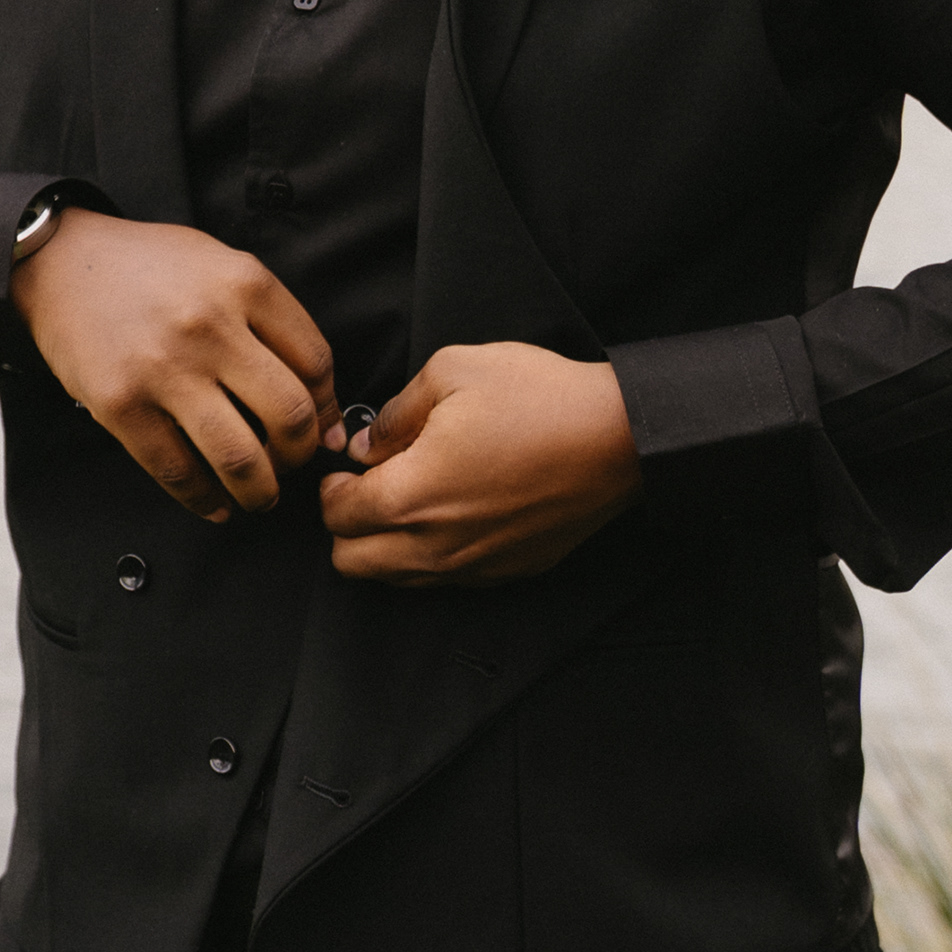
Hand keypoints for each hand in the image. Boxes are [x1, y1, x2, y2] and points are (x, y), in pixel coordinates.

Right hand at [10, 211, 342, 520]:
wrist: (62, 264)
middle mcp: (211, 327)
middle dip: (301, 455)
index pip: (316, 363)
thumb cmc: (151, 267)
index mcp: (245, 284)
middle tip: (292, 464)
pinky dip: (205, 500)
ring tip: (260, 495)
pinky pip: (177, 471)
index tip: (324, 430)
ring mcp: (164, 369)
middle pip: (289, 415)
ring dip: (260, 491)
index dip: (329, 409)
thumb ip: (274, 321)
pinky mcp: (121, 405)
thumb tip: (323, 404)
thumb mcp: (223, 264)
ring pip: (240, 457)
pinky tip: (215, 504)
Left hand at [318, 342, 641, 587]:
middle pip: (352, 563)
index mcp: (413, 495)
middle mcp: (437, 545)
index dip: (332, 488)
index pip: (337, 516)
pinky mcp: (507, 572)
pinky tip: (452, 514)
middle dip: (347, 525)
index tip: (345, 469)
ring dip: (385, 545)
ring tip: (410, 499)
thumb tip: (366, 447)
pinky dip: (430, 556)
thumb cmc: (540, 399)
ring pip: (395, 580)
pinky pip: (445, 580)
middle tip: (368, 487)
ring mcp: (474, 565)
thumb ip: (394, 414)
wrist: (619, 438)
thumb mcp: (452, 371)